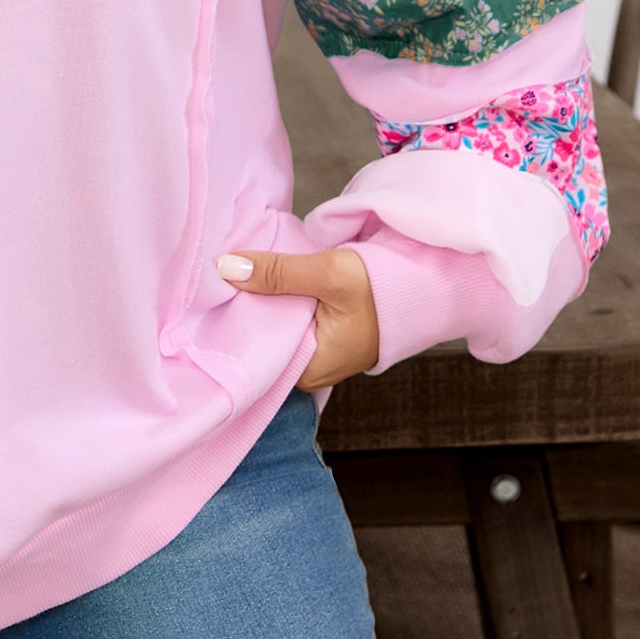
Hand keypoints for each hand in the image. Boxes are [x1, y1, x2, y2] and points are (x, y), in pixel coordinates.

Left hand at [215, 246, 379, 390]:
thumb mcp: (329, 274)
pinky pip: (290, 317)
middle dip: (243, 307)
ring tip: (233, 273)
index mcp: (310, 371)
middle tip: (216, 276)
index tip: (209, 294)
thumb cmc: (389, 286)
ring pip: (276, 324)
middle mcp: (312, 368)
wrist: (431, 282)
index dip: (231, 321)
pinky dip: (279, 297)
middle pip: (263, 337)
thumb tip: (226, 267)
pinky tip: (263, 276)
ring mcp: (319, 350)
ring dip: (262, 299)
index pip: (254, 353)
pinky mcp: (325, 330)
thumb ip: (278, 272)